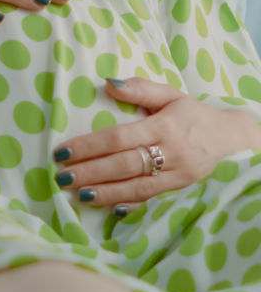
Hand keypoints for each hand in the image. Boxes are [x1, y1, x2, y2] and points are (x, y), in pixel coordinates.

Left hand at [53, 77, 260, 212]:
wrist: (229, 138)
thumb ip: (140, 88)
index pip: (119, 137)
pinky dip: (129, 204)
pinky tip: (109, 208)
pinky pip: (150, 199)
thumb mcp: (170, 94)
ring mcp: (176, 174)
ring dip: (104, 192)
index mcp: (163, 126)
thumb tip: (107, 83)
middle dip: (90, 172)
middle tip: (62, 176)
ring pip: (135, 186)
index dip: (89, 145)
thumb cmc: (192, 113)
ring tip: (78, 194)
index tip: (64, 150)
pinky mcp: (179, 189)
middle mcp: (169, 152)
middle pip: (123, 165)